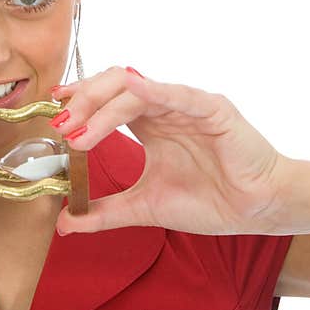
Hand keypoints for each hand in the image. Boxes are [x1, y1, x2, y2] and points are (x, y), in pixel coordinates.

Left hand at [50, 67, 291, 236]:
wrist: (257, 210)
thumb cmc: (210, 200)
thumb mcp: (145, 207)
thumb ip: (104, 212)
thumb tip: (64, 222)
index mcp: (149, 122)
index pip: (105, 99)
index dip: (78, 100)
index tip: (52, 110)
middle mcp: (163, 107)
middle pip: (113, 87)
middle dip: (82, 102)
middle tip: (60, 126)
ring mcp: (186, 104)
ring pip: (136, 88)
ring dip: (102, 107)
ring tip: (79, 133)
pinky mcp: (211, 108)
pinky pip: (177, 93)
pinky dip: (150, 91)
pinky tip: (127, 95)